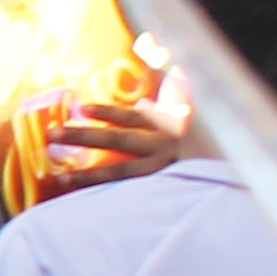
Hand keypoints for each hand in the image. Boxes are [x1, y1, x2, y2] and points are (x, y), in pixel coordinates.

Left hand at [48, 84, 191, 187]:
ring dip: (91, 176)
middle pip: (120, 140)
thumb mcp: (178, 116)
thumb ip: (158, 100)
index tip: (81, 109)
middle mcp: (164, 146)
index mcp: (164, 125)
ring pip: (124, 172)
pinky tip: (86, 201)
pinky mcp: (164, 191)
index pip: (133, 116)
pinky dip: (109, 198)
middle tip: (53, 134)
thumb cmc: (189, 140)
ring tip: (62, 178)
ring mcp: (164, 170)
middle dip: (85, 137)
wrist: (222, 172)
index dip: (108, 112)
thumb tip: (143, 74)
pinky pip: (132, 194)